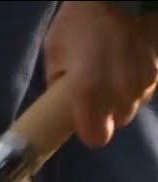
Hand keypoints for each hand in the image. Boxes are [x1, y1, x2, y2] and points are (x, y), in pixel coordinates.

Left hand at [43, 1, 157, 147]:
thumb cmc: (79, 23)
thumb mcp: (55, 53)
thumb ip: (58, 84)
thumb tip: (62, 103)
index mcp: (90, 90)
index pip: (97, 137)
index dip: (90, 131)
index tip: (83, 121)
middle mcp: (122, 91)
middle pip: (118, 121)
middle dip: (107, 112)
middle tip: (95, 92)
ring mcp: (145, 80)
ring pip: (134, 104)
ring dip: (123, 96)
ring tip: (111, 72)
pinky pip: (146, 88)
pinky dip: (137, 82)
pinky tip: (127, 64)